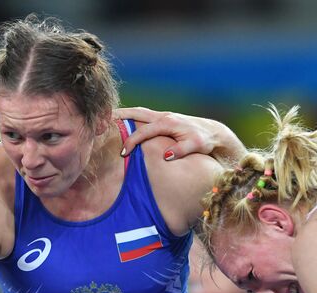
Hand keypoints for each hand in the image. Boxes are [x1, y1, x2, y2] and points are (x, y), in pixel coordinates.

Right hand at [113, 107, 243, 160]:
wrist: (213, 133)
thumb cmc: (204, 140)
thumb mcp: (195, 146)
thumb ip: (180, 151)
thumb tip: (165, 156)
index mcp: (168, 123)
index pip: (143, 131)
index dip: (132, 142)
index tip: (122, 153)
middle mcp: (164, 116)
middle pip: (137, 113)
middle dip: (120, 116)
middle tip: (102, 118)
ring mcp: (164, 116)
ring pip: (139, 112)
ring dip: (124, 114)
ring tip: (108, 117)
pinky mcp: (164, 119)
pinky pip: (144, 116)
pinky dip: (132, 117)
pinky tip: (125, 122)